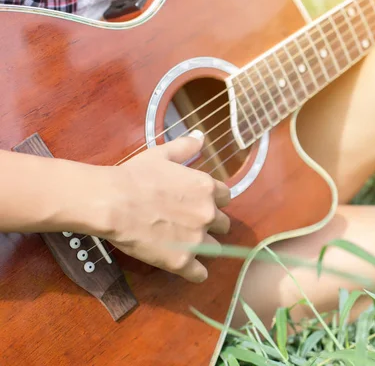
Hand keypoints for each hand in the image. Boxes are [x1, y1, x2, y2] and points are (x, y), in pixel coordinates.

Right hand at [99, 130, 230, 282]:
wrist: (111, 202)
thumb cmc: (134, 175)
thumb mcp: (162, 154)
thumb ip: (185, 147)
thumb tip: (201, 136)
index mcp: (206, 188)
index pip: (226, 198)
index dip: (213, 201)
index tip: (199, 203)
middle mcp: (208, 214)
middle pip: (224, 225)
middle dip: (211, 225)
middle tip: (190, 224)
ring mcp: (197, 240)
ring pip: (215, 249)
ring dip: (204, 247)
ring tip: (185, 245)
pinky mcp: (182, 261)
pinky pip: (200, 274)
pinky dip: (195, 272)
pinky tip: (188, 269)